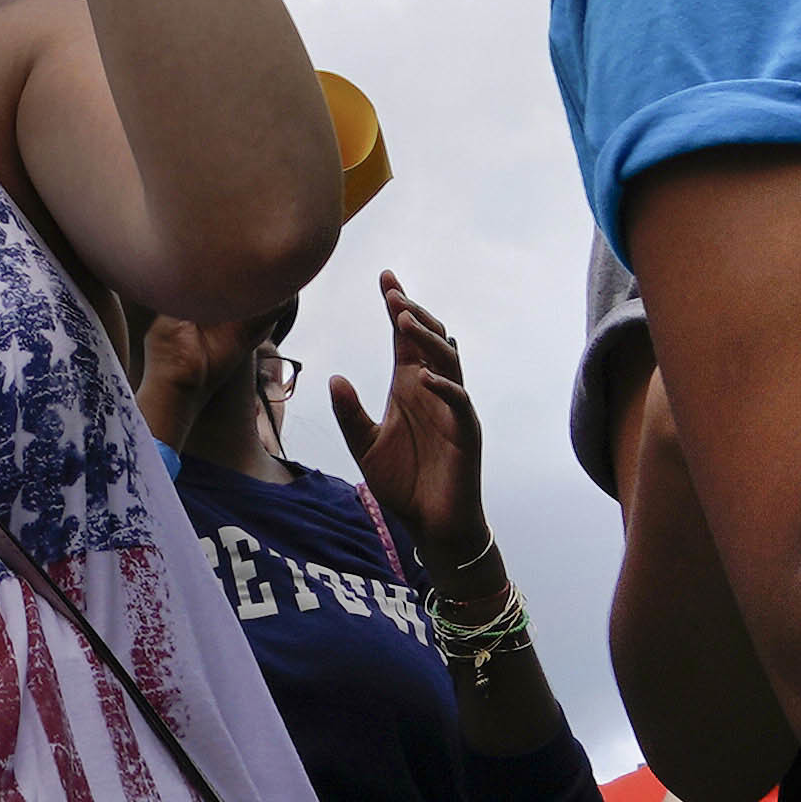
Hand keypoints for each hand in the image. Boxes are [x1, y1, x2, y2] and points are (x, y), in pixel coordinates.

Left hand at [326, 269, 492, 565]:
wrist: (432, 524)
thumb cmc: (403, 483)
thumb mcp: (364, 445)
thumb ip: (349, 414)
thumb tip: (334, 377)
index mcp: (408, 386)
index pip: (404, 338)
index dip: (396, 307)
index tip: (385, 277)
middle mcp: (432, 390)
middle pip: (428, 339)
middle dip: (413, 313)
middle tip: (392, 292)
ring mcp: (452, 408)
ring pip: (448, 361)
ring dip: (428, 339)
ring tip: (404, 319)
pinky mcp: (466, 433)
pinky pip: (459, 402)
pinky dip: (444, 386)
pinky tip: (423, 376)